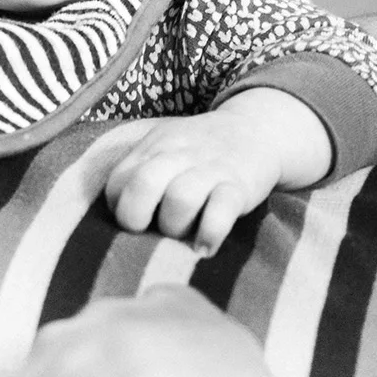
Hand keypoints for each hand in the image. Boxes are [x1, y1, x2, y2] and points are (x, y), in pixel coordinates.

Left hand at [101, 108, 284, 254]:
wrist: (257, 129)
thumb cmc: (202, 150)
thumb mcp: (168, 147)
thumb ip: (143, 171)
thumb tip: (121, 217)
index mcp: (154, 147)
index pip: (119, 182)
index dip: (121, 209)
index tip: (139, 219)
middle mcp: (179, 154)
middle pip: (144, 184)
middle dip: (138, 218)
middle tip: (151, 231)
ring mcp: (211, 169)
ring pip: (181, 198)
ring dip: (175, 227)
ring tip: (183, 237)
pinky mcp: (240, 186)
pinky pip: (221, 210)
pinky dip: (210, 233)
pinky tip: (205, 247)